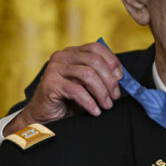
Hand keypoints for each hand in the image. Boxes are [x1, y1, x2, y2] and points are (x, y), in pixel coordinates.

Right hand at [3, 42, 122, 135]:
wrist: (45, 116)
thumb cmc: (68, 100)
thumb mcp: (86, 84)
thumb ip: (99, 76)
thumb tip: (120, 77)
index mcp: (72, 52)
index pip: (96, 48)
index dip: (112, 61)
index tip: (120, 78)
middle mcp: (62, 56)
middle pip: (94, 61)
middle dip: (109, 80)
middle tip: (115, 96)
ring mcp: (55, 68)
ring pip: (88, 75)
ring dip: (101, 92)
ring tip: (107, 105)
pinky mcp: (50, 83)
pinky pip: (77, 90)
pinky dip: (90, 102)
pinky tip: (95, 111)